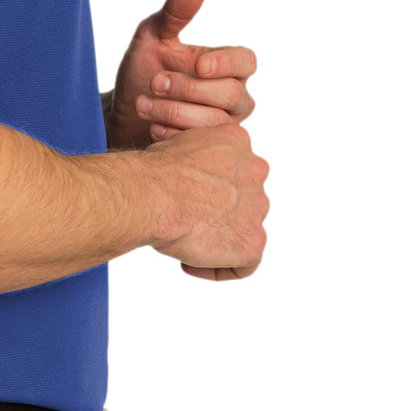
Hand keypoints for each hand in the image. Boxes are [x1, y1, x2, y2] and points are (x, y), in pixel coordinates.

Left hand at [102, 0, 256, 150]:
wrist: (121, 113)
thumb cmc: (141, 69)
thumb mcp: (154, 33)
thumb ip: (178, 9)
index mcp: (227, 65)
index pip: (246, 61)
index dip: (225, 63)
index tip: (197, 65)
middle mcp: (233, 95)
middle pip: (230, 94)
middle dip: (189, 89)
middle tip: (154, 82)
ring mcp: (223, 125)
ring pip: (217, 123)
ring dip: (176, 113)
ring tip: (144, 105)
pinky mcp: (209, 149)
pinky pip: (204, 146)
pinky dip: (175, 136)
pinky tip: (152, 129)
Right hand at [146, 121, 269, 279]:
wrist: (153, 195)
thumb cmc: (153, 172)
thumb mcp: (175, 144)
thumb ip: (193, 157)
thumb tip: (184, 171)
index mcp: (237, 141)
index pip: (234, 167)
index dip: (210, 185)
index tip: (189, 196)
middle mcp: (255, 171)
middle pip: (244, 198)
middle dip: (218, 212)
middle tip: (188, 221)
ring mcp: (257, 207)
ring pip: (244, 229)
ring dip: (219, 239)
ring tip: (185, 243)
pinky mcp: (253, 241)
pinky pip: (244, 264)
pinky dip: (218, 268)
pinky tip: (190, 264)